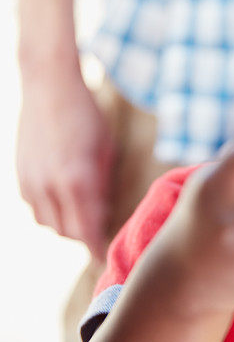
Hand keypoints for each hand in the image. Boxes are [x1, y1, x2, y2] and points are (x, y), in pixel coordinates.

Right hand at [17, 70, 115, 259]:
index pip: (88, 231)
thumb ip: (102, 186)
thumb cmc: (86, 115)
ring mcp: (31, 182)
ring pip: (48, 223)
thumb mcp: (106, 150)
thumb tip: (103, 215)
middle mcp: (50, 186)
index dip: (97, 247)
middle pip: (67, 232)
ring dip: (65, 224)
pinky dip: (49, 210)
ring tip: (82, 214)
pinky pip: (34, 207)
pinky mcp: (19, 175)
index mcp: (77, 181)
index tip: (106, 254)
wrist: (48, 86)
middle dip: (84, 236)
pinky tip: (62, 197)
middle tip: (100, 231)